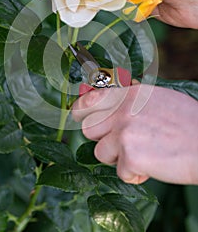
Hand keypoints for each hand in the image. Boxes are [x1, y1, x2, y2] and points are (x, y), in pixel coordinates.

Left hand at [72, 84, 197, 184]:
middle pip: (88, 129)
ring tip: (142, 154)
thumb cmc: (187, 122)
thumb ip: (132, 98)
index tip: (79, 116)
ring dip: (118, 158)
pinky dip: (135, 174)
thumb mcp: (157, 98)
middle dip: (101, 138)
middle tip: (118, 143)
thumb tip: (112, 93)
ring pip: (101, 153)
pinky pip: (121, 172)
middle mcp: (123, 111)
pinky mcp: (131, 157)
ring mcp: (125, 133)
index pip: (90, 100)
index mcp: (129, 94)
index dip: (80, 110)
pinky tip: (153, 166)